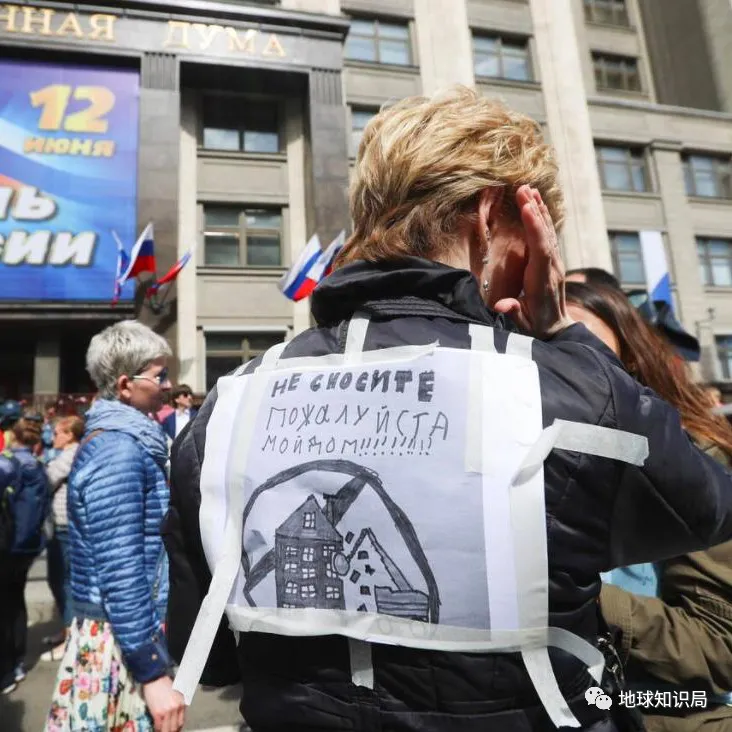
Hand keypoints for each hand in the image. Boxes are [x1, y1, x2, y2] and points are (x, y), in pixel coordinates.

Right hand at [143, 676, 185, 731]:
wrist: (155, 678)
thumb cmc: (163, 684)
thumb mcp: (175, 695)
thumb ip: (176, 706)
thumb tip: (173, 718)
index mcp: (181, 703)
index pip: (181, 722)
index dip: (177, 729)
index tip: (174, 730)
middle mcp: (176, 707)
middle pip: (175, 727)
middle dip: (171, 731)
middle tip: (168, 731)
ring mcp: (167, 711)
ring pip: (168, 729)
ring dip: (164, 731)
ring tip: (162, 731)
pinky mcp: (158, 712)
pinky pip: (158, 726)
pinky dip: (157, 729)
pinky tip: (156, 729)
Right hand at [493, 185, 573, 338]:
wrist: (556, 331)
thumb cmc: (536, 327)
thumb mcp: (524, 326)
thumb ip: (514, 313)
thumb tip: (502, 305)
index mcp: (543, 281)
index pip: (541, 250)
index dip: (534, 228)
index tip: (526, 207)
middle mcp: (552, 268)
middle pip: (545, 235)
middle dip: (535, 211)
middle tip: (524, 189)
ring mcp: (554, 263)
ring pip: (548, 232)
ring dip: (539, 210)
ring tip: (530, 190)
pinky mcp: (552, 262)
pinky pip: (548, 236)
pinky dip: (541, 219)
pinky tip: (536, 205)